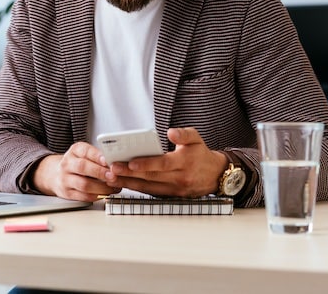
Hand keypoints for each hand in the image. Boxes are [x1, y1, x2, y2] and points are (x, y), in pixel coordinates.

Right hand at [32, 141, 120, 201]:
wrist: (55, 175)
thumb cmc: (77, 163)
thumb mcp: (84, 154)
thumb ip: (98, 156)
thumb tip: (117, 161)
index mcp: (75, 151)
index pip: (85, 151)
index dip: (97, 156)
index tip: (108, 160)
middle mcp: (67, 164)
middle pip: (83, 167)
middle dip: (100, 172)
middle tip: (113, 176)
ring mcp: (66, 179)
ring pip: (84, 184)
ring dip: (102, 187)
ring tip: (113, 187)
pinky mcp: (67, 193)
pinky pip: (83, 196)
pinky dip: (97, 195)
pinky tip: (106, 193)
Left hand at [104, 127, 227, 196]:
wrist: (216, 175)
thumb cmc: (201, 154)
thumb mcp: (196, 138)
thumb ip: (184, 134)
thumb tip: (171, 132)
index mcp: (184, 162)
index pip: (162, 164)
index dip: (146, 164)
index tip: (130, 162)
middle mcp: (179, 178)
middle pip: (151, 177)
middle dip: (129, 174)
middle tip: (112, 169)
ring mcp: (175, 190)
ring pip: (148, 187)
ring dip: (129, 183)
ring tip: (111, 177)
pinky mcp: (171, 196)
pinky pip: (151, 193)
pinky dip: (137, 189)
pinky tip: (123, 183)